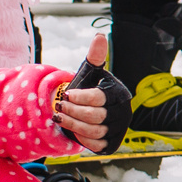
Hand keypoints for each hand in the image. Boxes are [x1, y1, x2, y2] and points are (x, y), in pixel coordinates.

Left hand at [51, 35, 131, 153]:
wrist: (87, 110)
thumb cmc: (89, 88)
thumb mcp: (90, 72)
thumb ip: (95, 56)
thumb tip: (100, 36)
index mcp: (119, 94)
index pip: (100, 98)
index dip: (80, 98)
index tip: (66, 95)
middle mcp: (123, 113)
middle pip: (96, 116)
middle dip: (73, 112)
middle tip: (59, 107)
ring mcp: (118, 129)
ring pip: (94, 131)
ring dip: (73, 125)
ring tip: (60, 117)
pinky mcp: (111, 143)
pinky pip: (96, 145)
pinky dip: (82, 138)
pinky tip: (73, 130)